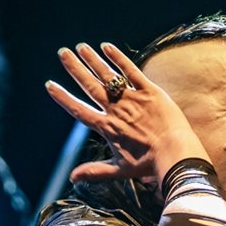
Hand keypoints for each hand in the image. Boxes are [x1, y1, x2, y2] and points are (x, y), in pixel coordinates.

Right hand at [45, 42, 206, 185]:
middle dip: (75, 69)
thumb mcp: (120, 169)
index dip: (63, 97)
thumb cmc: (149, 164)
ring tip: (80, 47)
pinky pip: (131, 71)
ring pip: (108, 75)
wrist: (175, 154)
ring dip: (93, 60)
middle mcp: (116, 110)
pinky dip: (119, 58)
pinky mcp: (150, 91)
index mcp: (107, 128)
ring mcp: (132, 99)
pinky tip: (107, 47)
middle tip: (62, 53)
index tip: (50, 85)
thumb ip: (95, 171)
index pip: (79, 110)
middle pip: (90, 86)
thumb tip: (72, 178)